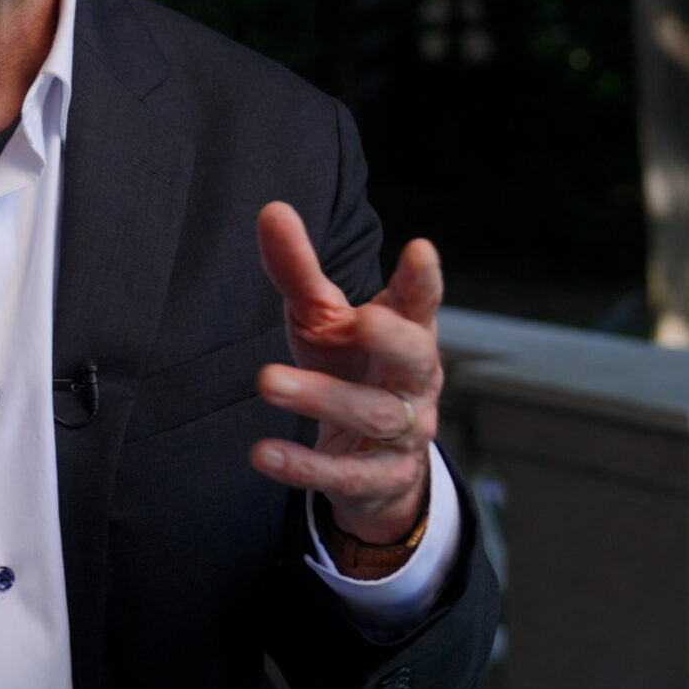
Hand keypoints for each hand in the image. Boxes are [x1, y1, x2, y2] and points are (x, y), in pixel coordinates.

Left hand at [248, 202, 443, 548]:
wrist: (372, 457)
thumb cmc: (349, 366)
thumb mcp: (322, 319)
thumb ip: (299, 271)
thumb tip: (272, 210)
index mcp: (407, 332)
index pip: (421, 303)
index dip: (423, 280)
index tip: (420, 250)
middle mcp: (414, 381)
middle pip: (415, 357)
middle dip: (391, 338)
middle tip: (358, 320)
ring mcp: (404, 433)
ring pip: (376, 415)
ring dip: (322, 397)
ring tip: (266, 381)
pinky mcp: (379, 478)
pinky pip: (346, 474)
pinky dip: (305, 465)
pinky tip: (264, 451)